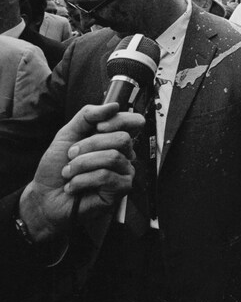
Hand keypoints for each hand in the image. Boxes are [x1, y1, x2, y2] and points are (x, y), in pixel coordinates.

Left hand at [19, 103, 139, 243]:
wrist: (45, 196)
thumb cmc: (57, 168)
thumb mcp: (67, 134)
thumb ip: (88, 116)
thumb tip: (114, 106)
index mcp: (113, 139)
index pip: (133, 122)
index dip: (119, 120)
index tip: (98, 126)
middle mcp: (124, 154)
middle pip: (122, 138)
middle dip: (90, 145)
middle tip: (71, 154)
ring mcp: (124, 172)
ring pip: (113, 157)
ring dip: (82, 164)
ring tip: (69, 173)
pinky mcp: (121, 189)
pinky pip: (106, 176)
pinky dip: (83, 180)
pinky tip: (73, 186)